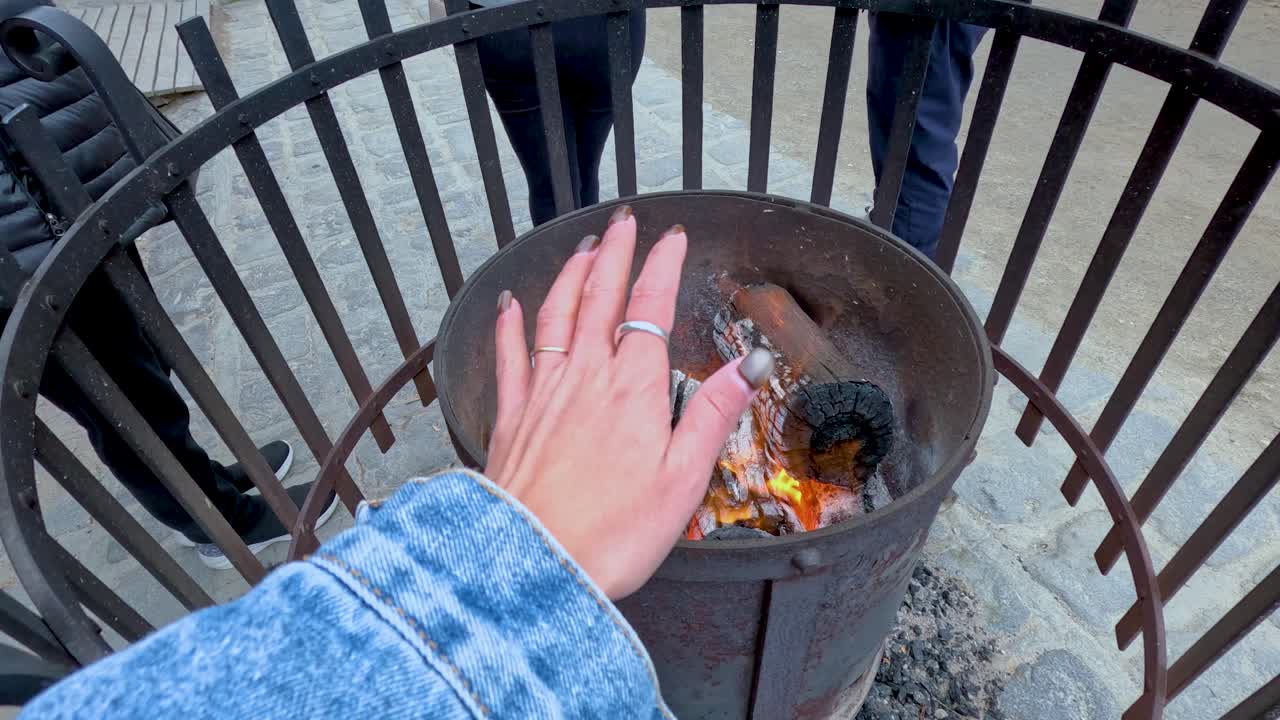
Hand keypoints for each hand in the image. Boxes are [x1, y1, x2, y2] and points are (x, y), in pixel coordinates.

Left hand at [484, 206, 773, 598]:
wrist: (534, 566)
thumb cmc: (613, 533)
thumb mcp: (684, 478)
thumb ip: (713, 414)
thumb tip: (752, 365)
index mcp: (633, 388)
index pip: (650, 307)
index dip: (662, 265)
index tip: (671, 237)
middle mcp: (585, 376)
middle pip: (599, 296)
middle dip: (614, 253)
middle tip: (624, 221)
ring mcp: (543, 393)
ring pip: (555, 314)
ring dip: (570, 275)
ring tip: (582, 248)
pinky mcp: (512, 418)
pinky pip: (510, 355)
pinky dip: (510, 323)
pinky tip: (509, 303)